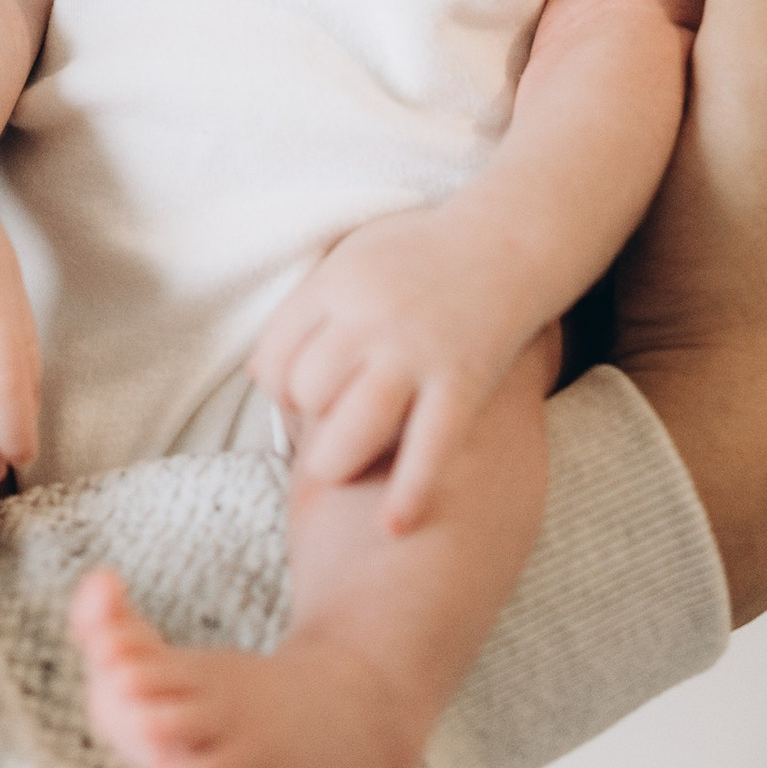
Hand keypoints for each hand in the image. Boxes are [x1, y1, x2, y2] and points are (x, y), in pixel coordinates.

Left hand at [249, 211, 540, 528]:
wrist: (505, 240)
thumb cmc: (418, 253)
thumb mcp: (352, 259)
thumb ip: (309, 307)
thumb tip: (261, 370)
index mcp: (336, 285)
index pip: (274, 355)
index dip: (278, 388)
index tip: (297, 397)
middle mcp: (371, 317)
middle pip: (309, 392)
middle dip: (308, 420)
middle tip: (326, 427)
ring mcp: (417, 351)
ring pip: (352, 427)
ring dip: (337, 461)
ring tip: (340, 472)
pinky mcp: (463, 382)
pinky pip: (429, 448)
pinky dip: (410, 493)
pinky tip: (395, 527)